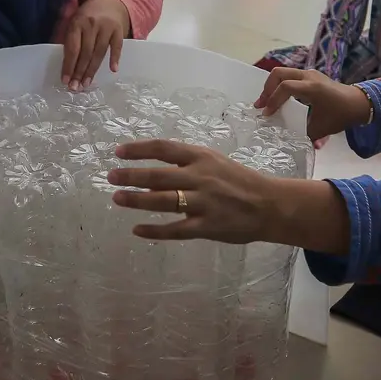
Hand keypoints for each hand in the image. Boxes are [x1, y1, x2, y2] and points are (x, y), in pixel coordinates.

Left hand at [62, 0, 129, 89]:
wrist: (110, 1)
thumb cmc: (88, 15)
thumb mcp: (75, 21)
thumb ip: (71, 38)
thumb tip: (64, 63)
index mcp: (77, 23)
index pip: (72, 48)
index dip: (68, 66)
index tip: (65, 80)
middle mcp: (91, 25)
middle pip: (85, 53)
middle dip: (79, 72)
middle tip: (75, 87)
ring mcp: (106, 27)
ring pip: (99, 52)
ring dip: (92, 70)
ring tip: (87, 84)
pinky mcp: (118, 30)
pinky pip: (117, 46)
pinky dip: (115, 57)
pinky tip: (112, 69)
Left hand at [109, 140, 277, 243]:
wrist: (270, 205)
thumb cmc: (238, 181)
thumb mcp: (215, 162)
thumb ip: (186, 163)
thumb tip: (151, 166)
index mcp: (202, 158)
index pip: (164, 149)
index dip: (139, 149)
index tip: (118, 152)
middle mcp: (200, 178)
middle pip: (159, 175)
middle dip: (131, 175)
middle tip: (110, 176)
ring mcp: (203, 203)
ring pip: (163, 201)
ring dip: (137, 200)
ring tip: (117, 198)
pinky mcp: (207, 227)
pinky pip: (176, 229)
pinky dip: (155, 230)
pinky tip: (137, 230)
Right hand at [254, 68, 372, 140]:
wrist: (359, 103)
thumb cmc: (341, 115)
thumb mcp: (321, 128)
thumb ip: (302, 133)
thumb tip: (286, 138)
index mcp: (312, 87)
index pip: (285, 87)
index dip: (273, 100)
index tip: (267, 114)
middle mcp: (309, 76)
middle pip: (278, 73)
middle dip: (267, 89)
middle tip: (261, 105)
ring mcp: (310, 73)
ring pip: (283, 73)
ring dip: (272, 86)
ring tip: (267, 102)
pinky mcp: (310, 75)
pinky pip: (290, 76)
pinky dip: (280, 85)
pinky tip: (279, 99)